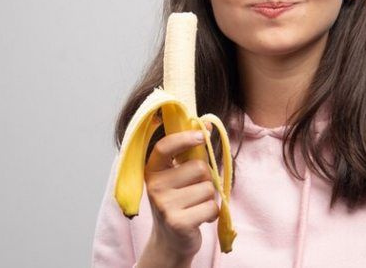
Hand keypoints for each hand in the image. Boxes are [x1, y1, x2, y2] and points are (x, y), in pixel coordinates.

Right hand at [142, 127, 218, 262]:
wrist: (171, 240)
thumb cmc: (179, 201)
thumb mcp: (178, 176)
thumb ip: (190, 153)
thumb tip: (207, 125)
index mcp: (153, 170)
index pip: (165, 147)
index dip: (184, 138)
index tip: (202, 135)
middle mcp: (154, 186)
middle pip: (199, 167)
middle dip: (206, 178)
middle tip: (195, 191)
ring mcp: (164, 205)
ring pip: (208, 188)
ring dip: (209, 197)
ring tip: (195, 206)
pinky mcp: (178, 222)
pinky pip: (211, 207)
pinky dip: (212, 213)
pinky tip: (199, 218)